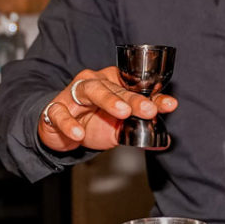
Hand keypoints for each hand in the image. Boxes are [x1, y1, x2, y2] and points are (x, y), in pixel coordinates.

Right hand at [38, 67, 177, 152]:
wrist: (60, 129)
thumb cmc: (90, 122)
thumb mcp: (117, 127)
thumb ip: (139, 129)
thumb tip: (164, 140)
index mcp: (112, 83)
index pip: (135, 86)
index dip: (153, 95)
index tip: (169, 105)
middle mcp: (94, 82)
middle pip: (115, 87)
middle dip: (133, 99)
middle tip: (148, 110)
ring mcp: (73, 94)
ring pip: (91, 90)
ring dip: (108, 100)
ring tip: (122, 112)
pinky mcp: (55, 108)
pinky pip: (61, 114)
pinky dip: (70, 123)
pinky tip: (79, 133)